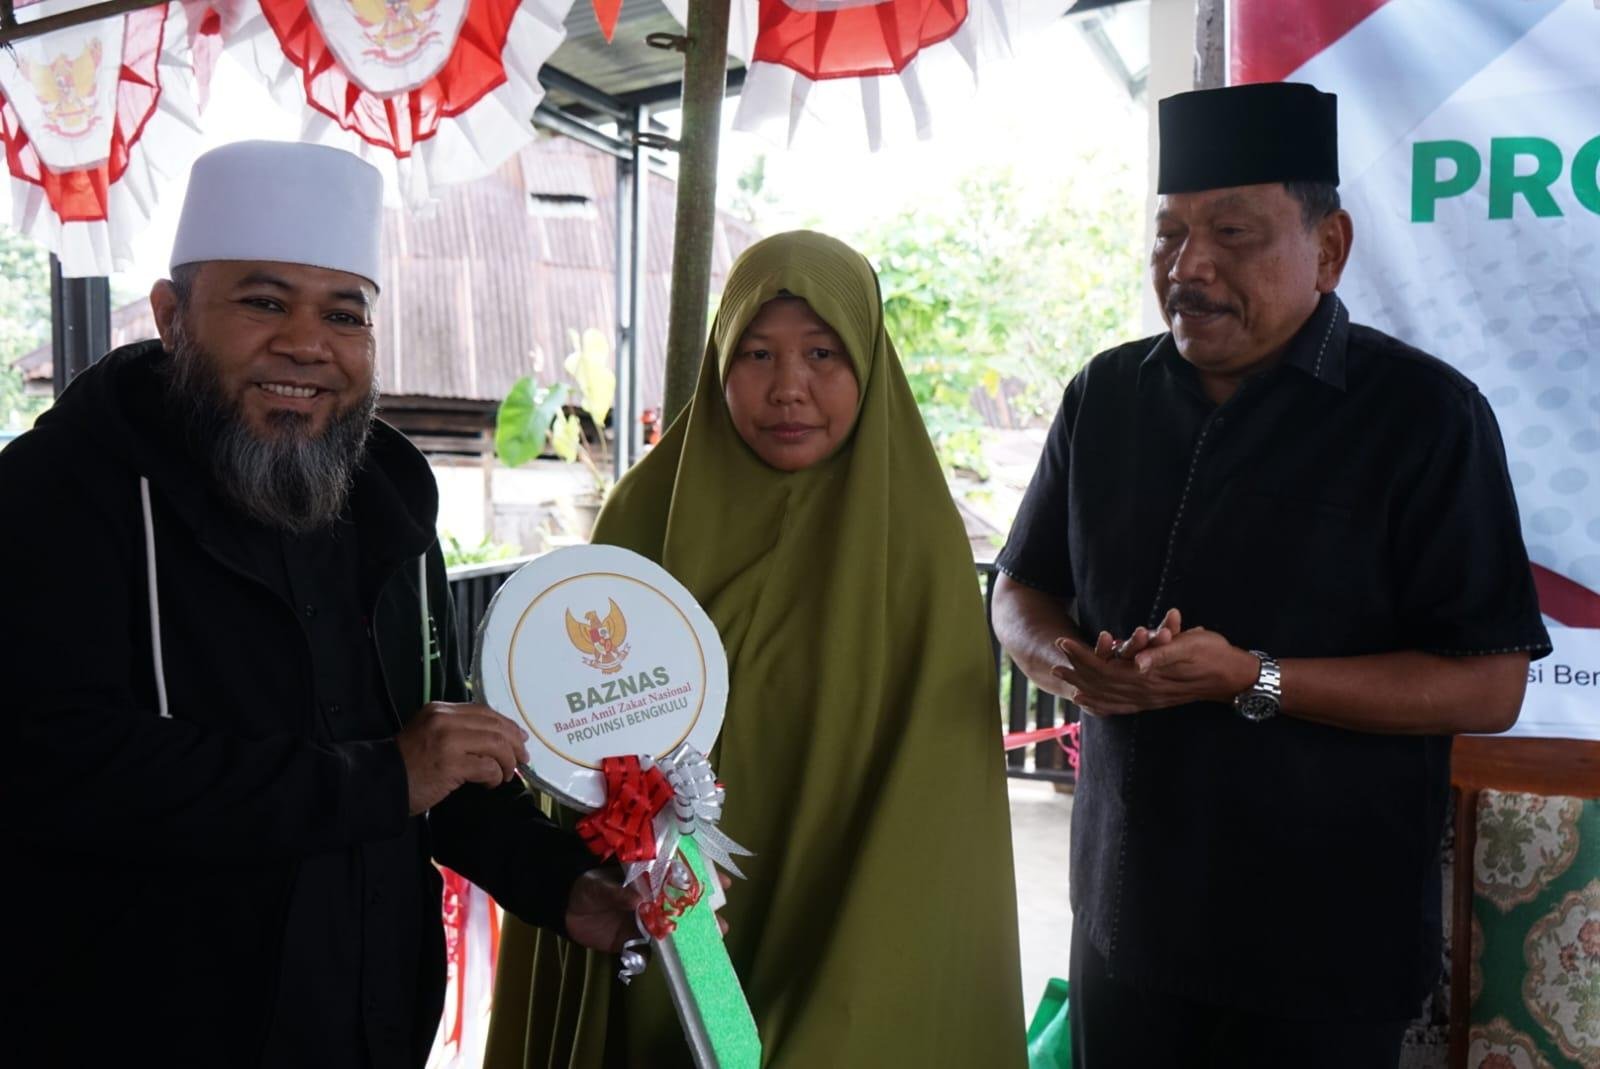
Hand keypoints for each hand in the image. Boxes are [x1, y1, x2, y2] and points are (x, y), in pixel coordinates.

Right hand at [395, 702, 529, 814]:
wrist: (380, 781)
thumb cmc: (407, 763)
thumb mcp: (430, 734)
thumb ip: (457, 730)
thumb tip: (497, 740)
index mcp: (442, 710)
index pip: (485, 712)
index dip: (508, 725)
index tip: (520, 739)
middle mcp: (446, 720)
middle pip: (495, 726)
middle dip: (515, 744)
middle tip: (523, 759)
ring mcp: (448, 741)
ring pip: (497, 745)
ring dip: (508, 762)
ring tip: (508, 775)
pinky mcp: (451, 764)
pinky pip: (488, 767)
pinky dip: (496, 776)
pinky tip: (492, 783)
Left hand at [564, 870, 733, 954]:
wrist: (563, 909)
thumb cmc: (585, 886)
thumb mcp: (599, 883)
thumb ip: (617, 891)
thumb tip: (637, 900)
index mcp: (647, 877)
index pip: (679, 874)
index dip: (701, 877)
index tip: (721, 882)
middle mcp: (651, 898)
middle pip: (683, 903)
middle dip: (704, 910)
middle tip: (720, 919)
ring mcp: (644, 920)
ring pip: (674, 926)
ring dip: (692, 933)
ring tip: (712, 939)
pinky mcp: (633, 941)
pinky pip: (654, 949)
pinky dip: (666, 954)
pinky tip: (681, 959)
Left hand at [1052, 614, 1258, 714]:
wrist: (1235, 677)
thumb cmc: (1214, 653)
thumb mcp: (1190, 645)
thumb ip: (1162, 653)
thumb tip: (1137, 662)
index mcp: (1150, 676)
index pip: (1106, 667)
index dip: (1082, 656)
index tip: (1063, 643)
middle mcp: (1146, 692)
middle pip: (1101, 685)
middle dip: (1076, 673)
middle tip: (1053, 664)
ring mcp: (1150, 699)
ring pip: (1109, 698)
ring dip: (1085, 689)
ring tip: (1065, 683)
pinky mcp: (1155, 701)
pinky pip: (1123, 707)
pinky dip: (1103, 706)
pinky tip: (1093, 705)